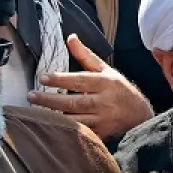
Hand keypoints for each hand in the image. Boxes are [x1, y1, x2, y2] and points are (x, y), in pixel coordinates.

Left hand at [28, 35, 154, 140]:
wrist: (141, 116)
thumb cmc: (120, 90)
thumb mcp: (107, 71)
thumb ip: (86, 56)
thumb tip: (70, 38)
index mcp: (106, 83)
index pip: (80, 81)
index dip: (61, 80)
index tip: (43, 78)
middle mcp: (105, 101)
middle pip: (74, 102)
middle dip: (51, 100)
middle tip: (31, 96)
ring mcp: (103, 120)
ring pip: (76, 120)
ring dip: (55, 117)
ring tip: (35, 112)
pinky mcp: (101, 134)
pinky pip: (80, 133)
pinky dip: (65, 131)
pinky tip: (50, 127)